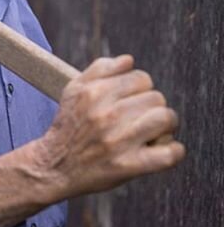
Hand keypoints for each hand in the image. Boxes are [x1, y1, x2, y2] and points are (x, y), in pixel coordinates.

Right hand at [35, 55, 185, 199]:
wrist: (55, 166)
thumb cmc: (69, 126)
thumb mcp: (73, 90)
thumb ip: (100, 69)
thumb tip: (128, 60)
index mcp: (94, 93)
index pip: (141, 78)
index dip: (140, 88)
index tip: (133, 100)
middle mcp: (106, 114)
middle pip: (156, 97)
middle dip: (152, 107)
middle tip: (141, 118)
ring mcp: (118, 141)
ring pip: (165, 119)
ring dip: (165, 126)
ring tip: (154, 132)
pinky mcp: (128, 166)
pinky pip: (167, 154)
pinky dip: (172, 151)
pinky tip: (161, 149)